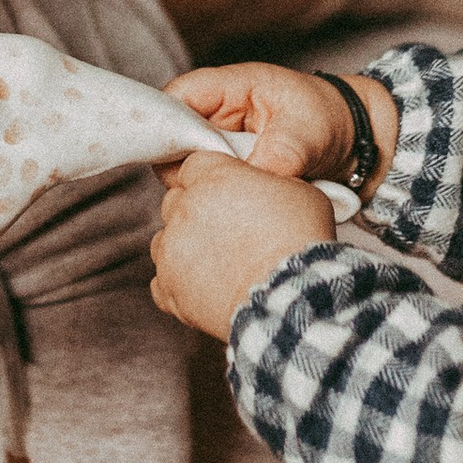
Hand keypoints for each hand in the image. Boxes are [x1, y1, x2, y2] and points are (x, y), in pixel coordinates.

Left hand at [150, 151, 334, 337]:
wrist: (292, 296)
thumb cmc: (301, 240)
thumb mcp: (298, 191)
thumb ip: (266, 180)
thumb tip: (261, 185)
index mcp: (213, 178)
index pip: (192, 166)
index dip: (207, 179)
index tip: (222, 194)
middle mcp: (185, 208)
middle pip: (175, 201)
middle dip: (195, 212)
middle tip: (225, 230)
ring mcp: (172, 248)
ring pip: (164, 239)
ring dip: (183, 247)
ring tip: (216, 263)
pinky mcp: (169, 285)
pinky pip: (162, 280)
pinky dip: (179, 284)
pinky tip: (205, 288)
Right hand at [167, 60, 391, 185]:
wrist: (355, 143)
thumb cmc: (331, 120)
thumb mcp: (310, 132)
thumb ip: (280, 153)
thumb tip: (253, 179)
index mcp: (232, 87)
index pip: (177, 96)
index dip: (166, 125)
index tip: (179, 161)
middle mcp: (218, 112)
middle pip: (172, 136)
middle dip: (185, 164)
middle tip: (214, 187)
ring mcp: (220, 141)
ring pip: (186, 164)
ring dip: (203, 183)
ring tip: (233, 198)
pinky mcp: (228, 167)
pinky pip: (206, 181)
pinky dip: (216, 195)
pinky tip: (236, 207)